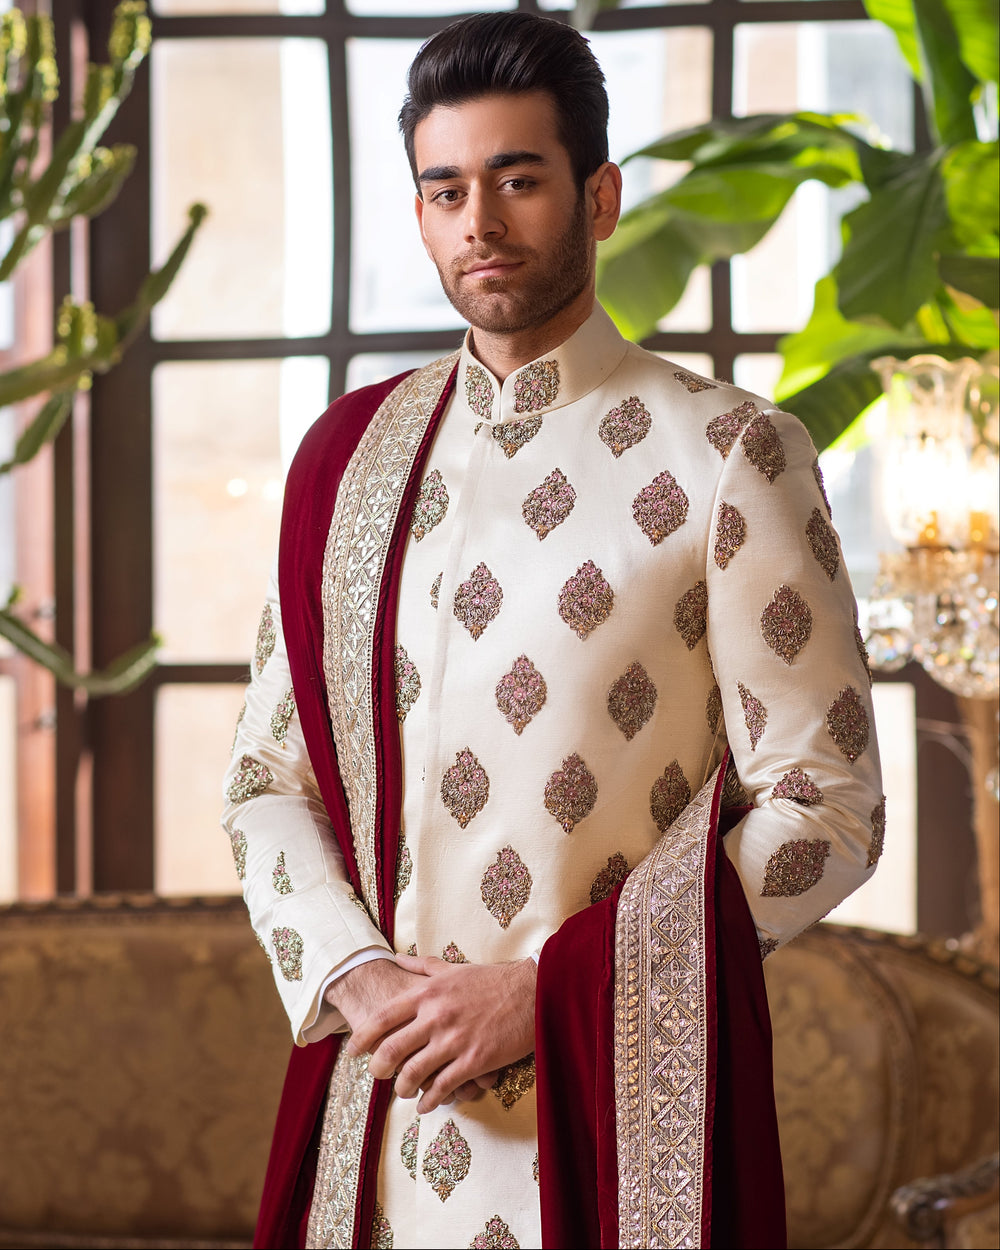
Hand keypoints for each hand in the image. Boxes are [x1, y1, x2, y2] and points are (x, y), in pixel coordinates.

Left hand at [343, 954, 535, 1113]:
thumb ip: (423, 966)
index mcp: (428, 993)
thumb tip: (397, 959)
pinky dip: (430, 1101)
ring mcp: (454, 1040)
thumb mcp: (454, 968)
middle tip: (376, 1075)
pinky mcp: (474, 1061)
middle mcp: (436, 1016)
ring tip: (402, 1091)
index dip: (362, 1037)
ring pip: (413, 1073)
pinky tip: (426, 1105)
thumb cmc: (492, 980)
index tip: (352, 1050)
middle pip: (391, 1049)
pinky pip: (442, 1087)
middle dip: (378, 1068)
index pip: (383, 1017)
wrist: (532, 992)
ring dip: (402, 1088)